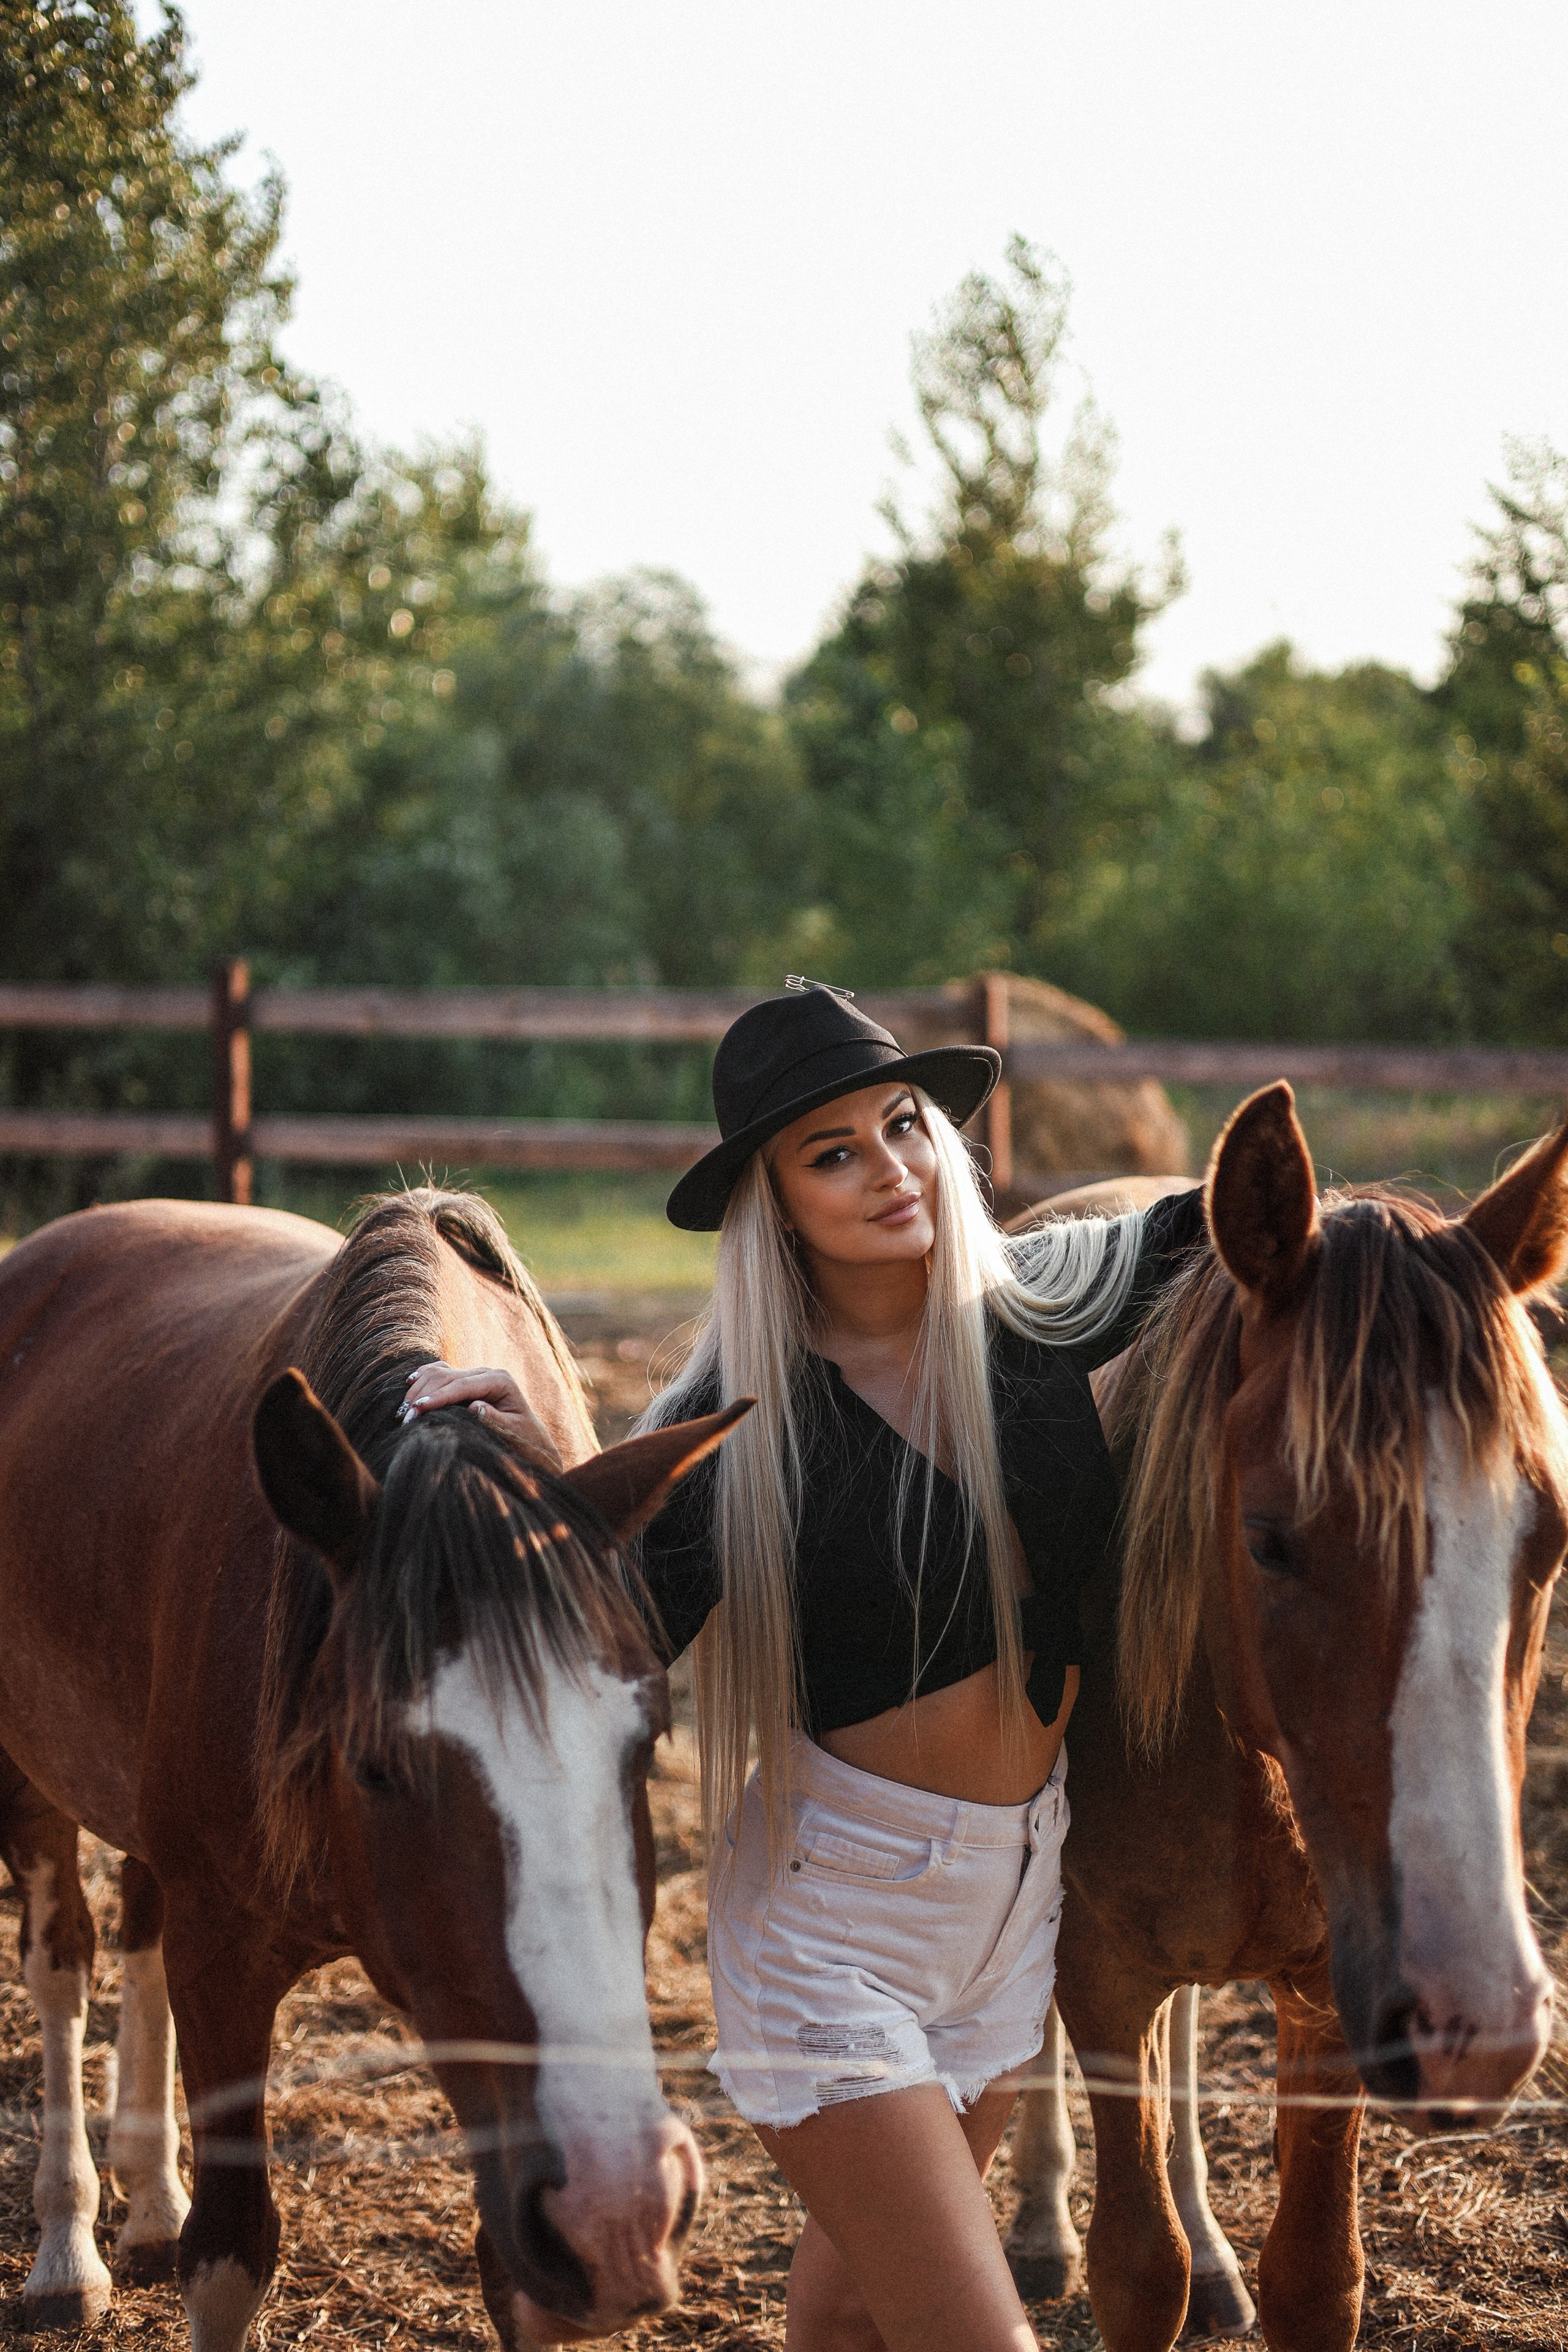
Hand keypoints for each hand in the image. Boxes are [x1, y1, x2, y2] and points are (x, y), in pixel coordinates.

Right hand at [400, 1362, 555, 1459]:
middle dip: (424, 1396)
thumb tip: (474, 1406)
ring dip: (419, 1389)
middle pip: (447, 1376)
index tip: (419, 1409)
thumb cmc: (522, 1438)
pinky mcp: (467, 1380)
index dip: (439, 1396)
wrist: (528, 1436)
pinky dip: (425, 1376)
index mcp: (500, 1381)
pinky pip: (442, 1371)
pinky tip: (410, 1382)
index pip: (462, 1385)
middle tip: (405, 1419)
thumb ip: (495, 1418)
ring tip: (403, 1411)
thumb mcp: (513, 1431)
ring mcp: (475, 1374)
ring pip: (441, 1372)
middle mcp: (487, 1373)